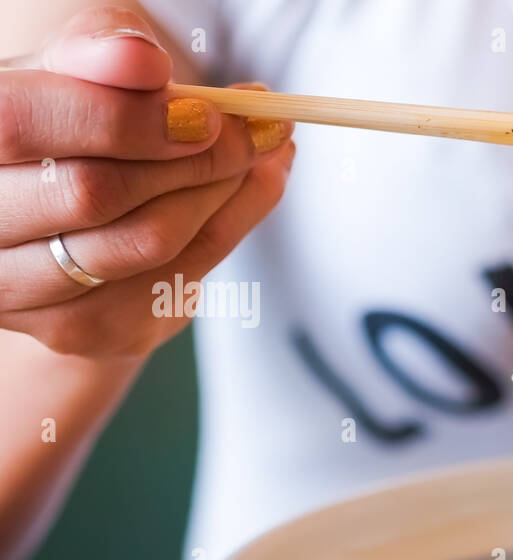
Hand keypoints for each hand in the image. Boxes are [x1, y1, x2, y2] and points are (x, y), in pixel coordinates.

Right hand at [0, 5, 294, 356]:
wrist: (61, 219)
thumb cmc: (68, 124)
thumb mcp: (72, 71)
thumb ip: (98, 54)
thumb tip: (143, 63)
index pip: (23, 123)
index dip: (121, 116)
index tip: (205, 110)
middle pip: (95, 192)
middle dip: (195, 155)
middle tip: (258, 126)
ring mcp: (20, 290)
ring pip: (147, 240)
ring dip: (223, 190)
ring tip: (264, 150)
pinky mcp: (79, 329)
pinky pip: (178, 278)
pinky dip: (233, 223)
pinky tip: (256, 185)